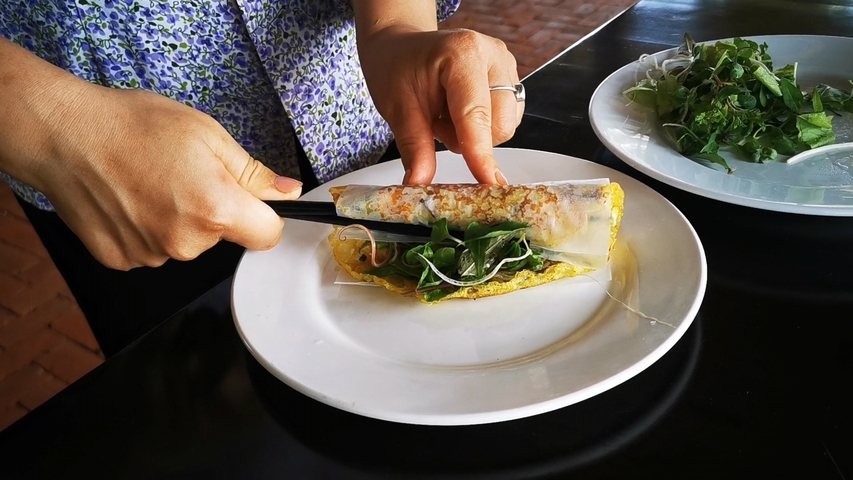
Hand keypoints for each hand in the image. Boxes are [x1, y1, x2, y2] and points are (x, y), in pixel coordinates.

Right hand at [35, 86, 301, 269]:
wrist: (64, 135)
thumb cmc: (132, 125)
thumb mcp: (207, 135)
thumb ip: (252, 172)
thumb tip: (288, 192)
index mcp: (215, 209)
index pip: (268, 236)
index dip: (266, 216)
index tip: (253, 202)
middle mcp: (186, 242)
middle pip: (222, 237)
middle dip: (214, 210)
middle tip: (184, 175)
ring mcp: (151, 255)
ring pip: (185, 243)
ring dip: (177, 220)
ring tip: (150, 182)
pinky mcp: (122, 260)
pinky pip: (152, 248)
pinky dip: (146, 228)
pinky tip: (129, 199)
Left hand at [358, 26, 522, 184]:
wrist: (401, 46)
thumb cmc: (397, 68)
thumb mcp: (397, 109)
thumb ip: (414, 147)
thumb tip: (419, 183)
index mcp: (463, 52)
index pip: (475, 114)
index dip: (480, 152)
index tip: (488, 183)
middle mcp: (493, 55)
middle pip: (499, 125)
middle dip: (469, 140)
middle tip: (435, 124)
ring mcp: (506, 65)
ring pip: (505, 126)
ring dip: (475, 134)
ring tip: (446, 115)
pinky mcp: (511, 78)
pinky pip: (506, 121)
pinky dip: (482, 127)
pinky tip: (459, 112)